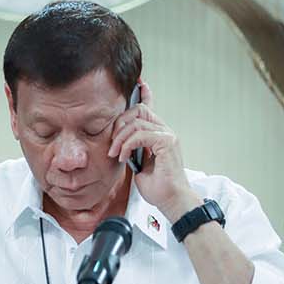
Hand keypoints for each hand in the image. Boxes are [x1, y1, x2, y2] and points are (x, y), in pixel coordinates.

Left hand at [107, 80, 199, 221]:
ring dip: (120, 138)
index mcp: (158, 134)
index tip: (137, 82)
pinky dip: (127, 145)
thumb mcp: (139, 165)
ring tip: (115, 153)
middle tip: (111, 143)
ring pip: (137, 122)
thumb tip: (120, 145)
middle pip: (139, 110)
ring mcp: (167, 135)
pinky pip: (140, 135)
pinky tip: (123, 157)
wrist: (172, 201)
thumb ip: (132, 150)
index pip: (150, 107)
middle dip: (120, 123)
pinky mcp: (167, 142)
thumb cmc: (158, 187)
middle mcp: (165, 131)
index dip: (144, 93)